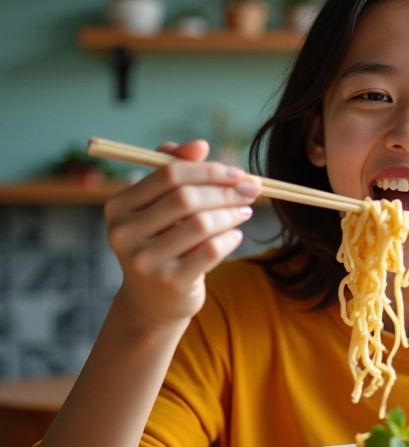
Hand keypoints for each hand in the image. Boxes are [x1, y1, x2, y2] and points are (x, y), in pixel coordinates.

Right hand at [104, 139, 259, 327]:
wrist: (154, 301)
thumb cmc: (163, 241)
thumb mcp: (161, 206)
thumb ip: (176, 169)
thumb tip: (200, 145)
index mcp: (118, 206)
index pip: (169, 174)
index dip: (208, 169)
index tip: (238, 172)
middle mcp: (124, 233)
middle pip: (185, 198)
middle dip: (225, 191)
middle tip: (251, 190)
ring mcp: (144, 261)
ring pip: (201, 224)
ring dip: (231, 214)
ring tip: (245, 212)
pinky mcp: (169, 282)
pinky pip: (210, 251)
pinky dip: (229, 238)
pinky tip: (236, 235)